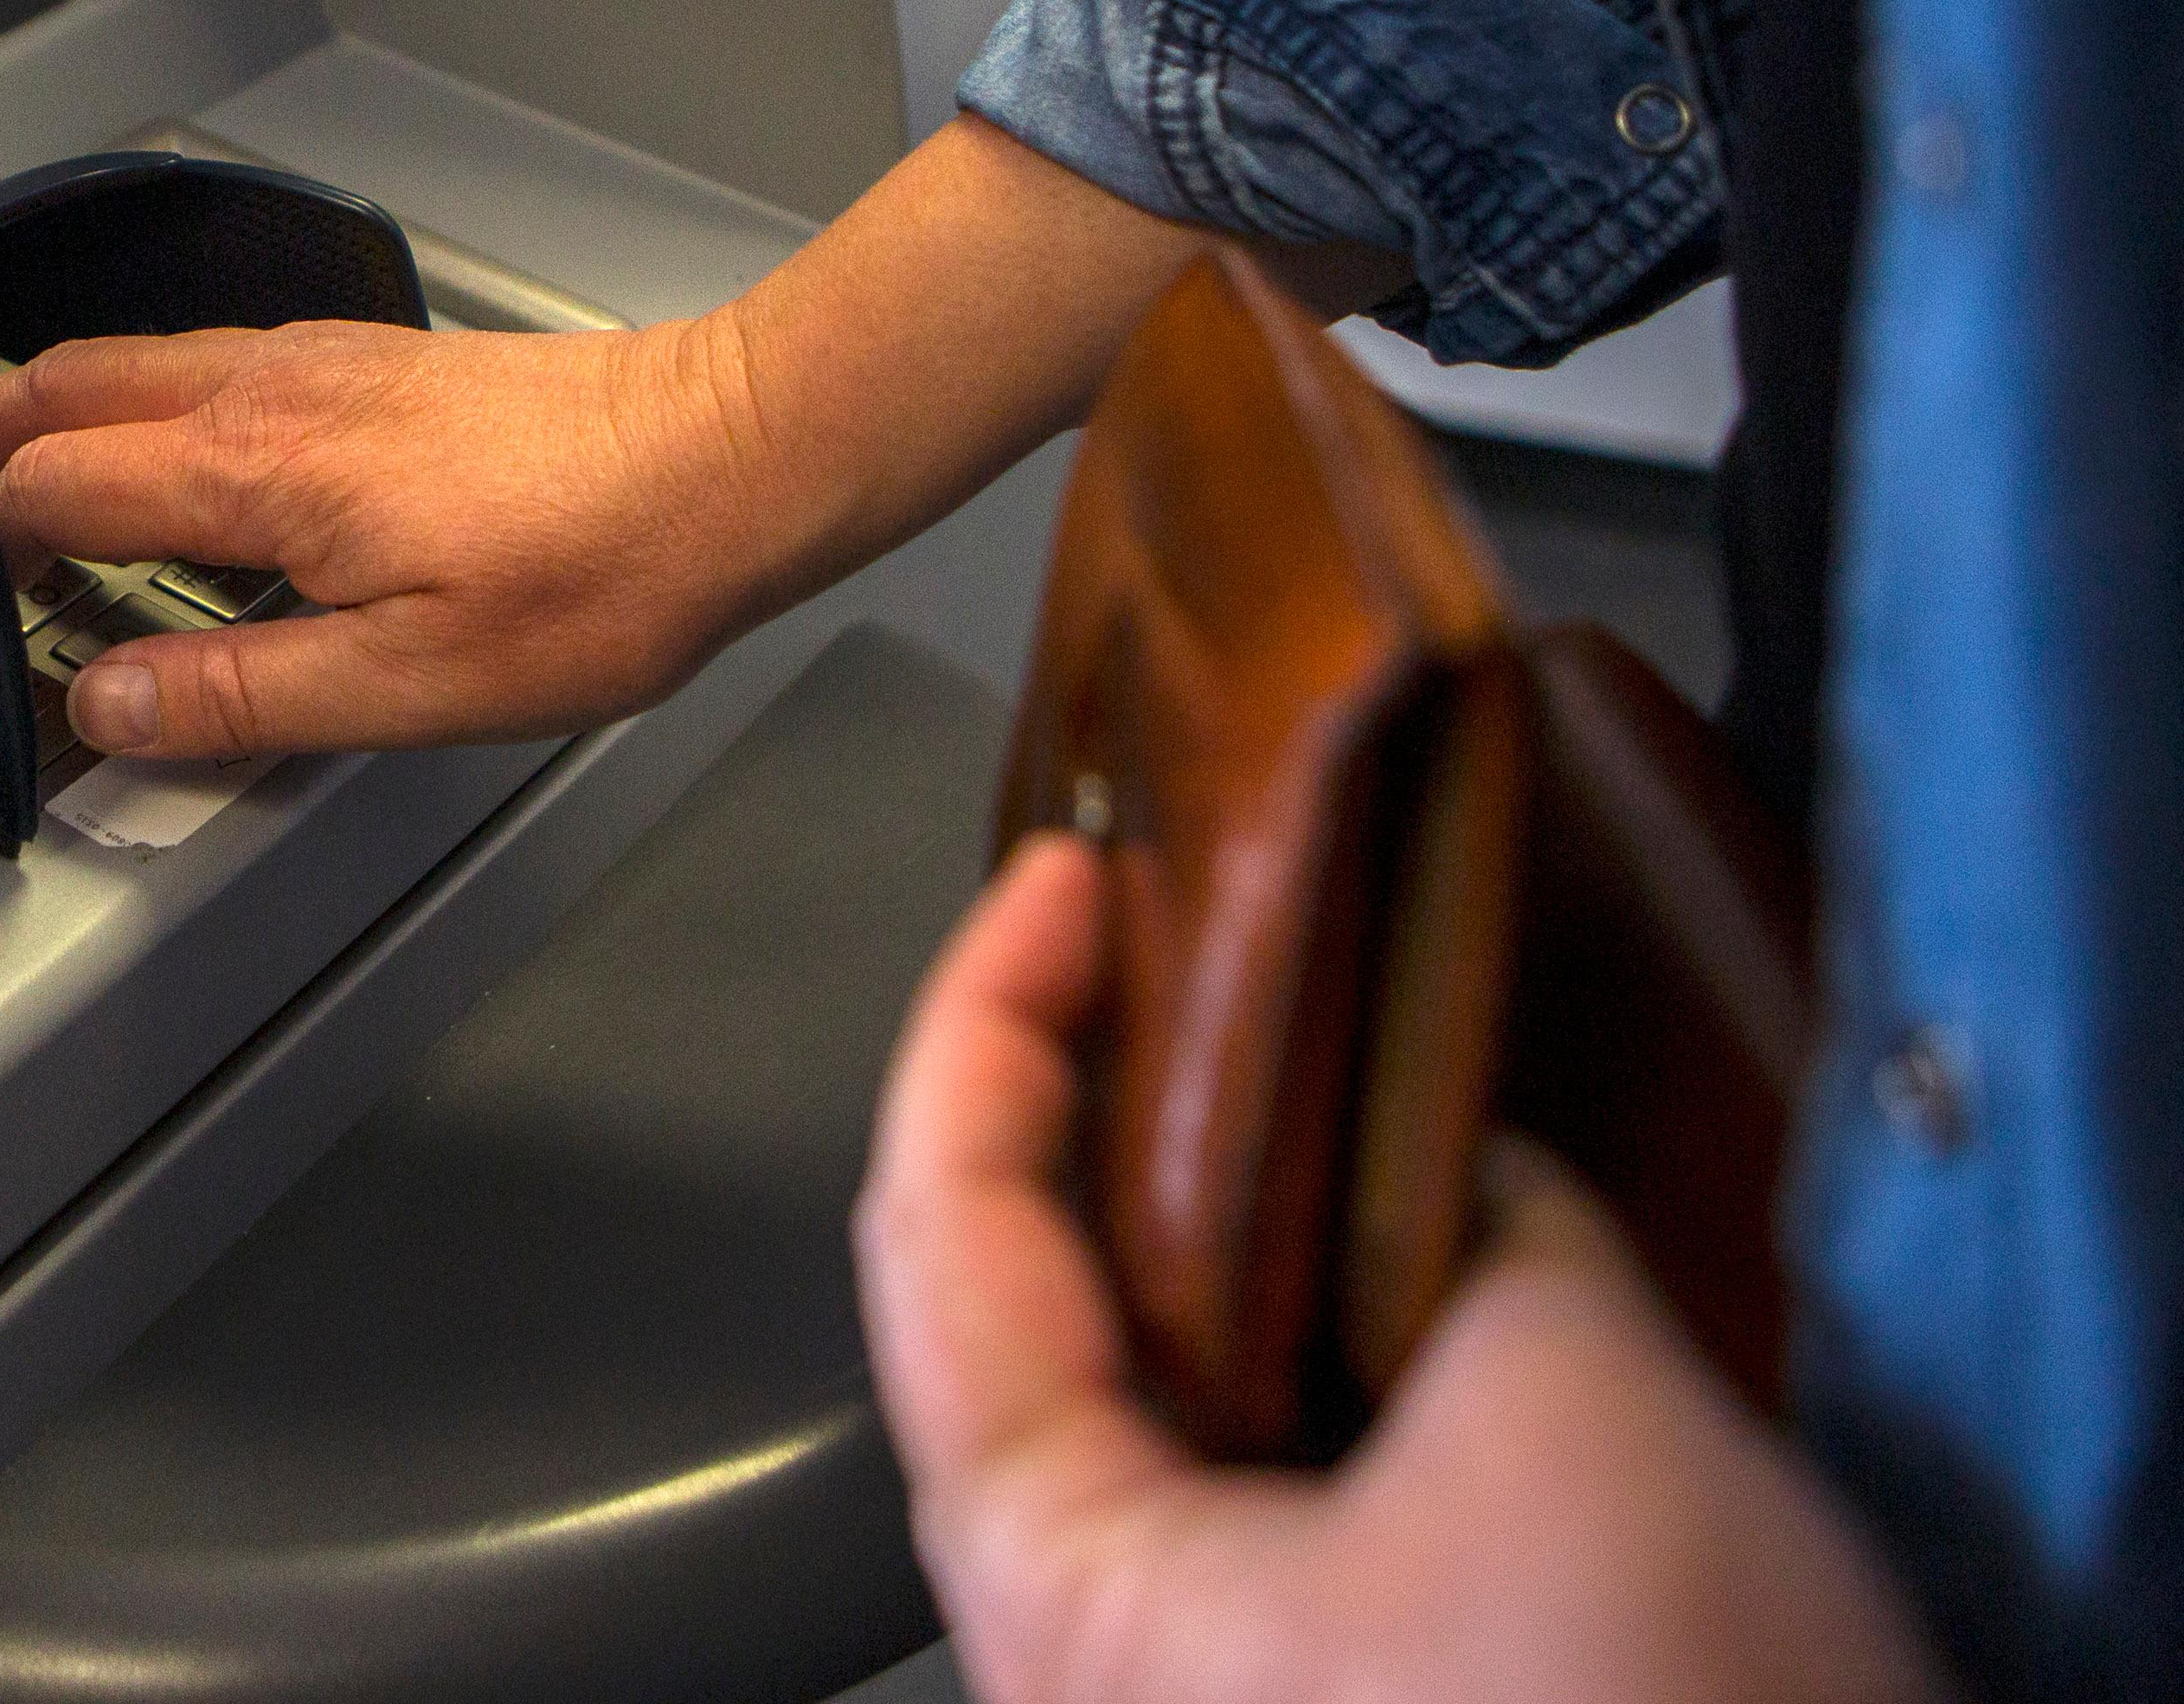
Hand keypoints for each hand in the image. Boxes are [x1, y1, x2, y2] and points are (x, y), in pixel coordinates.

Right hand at [0, 313, 794, 757]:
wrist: (733, 459)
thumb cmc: (604, 569)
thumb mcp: (412, 681)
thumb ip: (242, 693)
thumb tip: (110, 706)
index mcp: (259, 471)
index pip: (58, 488)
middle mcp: (278, 390)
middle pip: (73, 389)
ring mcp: (331, 362)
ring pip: (142, 364)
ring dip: (63, 413)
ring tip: (29, 477)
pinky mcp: (383, 362)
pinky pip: (218, 365)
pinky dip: (152, 404)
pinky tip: (183, 463)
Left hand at [854, 837, 1951, 1703]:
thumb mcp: (1563, 1415)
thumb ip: (1488, 1238)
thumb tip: (1478, 1177)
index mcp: (1053, 1572)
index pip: (936, 1231)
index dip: (985, 1019)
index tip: (1061, 876)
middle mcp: (1089, 1622)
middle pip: (1011, 1292)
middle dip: (1080, 1091)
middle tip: (1164, 929)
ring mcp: (1205, 1652)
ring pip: (1146, 1370)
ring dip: (1199, 1197)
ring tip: (1268, 1039)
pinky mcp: (1329, 1669)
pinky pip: (1261, 1445)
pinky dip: (1299, 1307)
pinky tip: (1385, 1223)